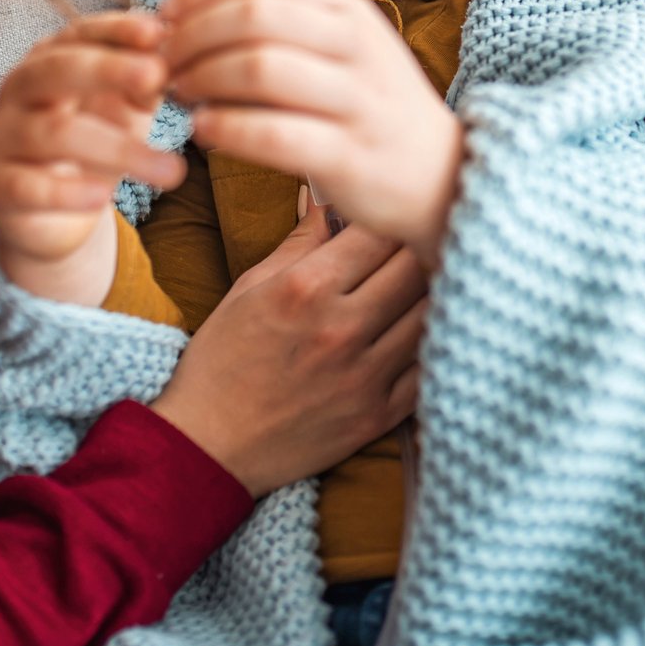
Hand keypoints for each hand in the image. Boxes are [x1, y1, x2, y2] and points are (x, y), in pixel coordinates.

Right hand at [0, 10, 187, 303]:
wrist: (51, 214)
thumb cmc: (91, 148)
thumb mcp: (123, 111)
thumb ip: (144, 86)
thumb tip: (175, 63)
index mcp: (47, 62)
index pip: (78, 35)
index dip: (116, 31)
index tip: (158, 32)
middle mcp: (18, 92)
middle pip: (57, 70)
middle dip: (108, 69)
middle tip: (156, 74)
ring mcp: (3, 139)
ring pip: (55, 134)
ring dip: (118, 149)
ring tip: (172, 169)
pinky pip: (28, 187)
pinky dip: (67, 192)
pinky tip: (102, 197)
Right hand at [151, 203, 426, 496]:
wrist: (209, 447)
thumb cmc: (223, 361)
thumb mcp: (249, 289)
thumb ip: (299, 242)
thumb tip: (329, 198)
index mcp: (306, 289)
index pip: (378, 232)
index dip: (391, 215)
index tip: (393, 212)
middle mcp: (340, 328)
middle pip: (415, 266)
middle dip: (420, 245)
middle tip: (422, 239)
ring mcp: (364, 375)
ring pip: (431, 312)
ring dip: (435, 291)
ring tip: (432, 279)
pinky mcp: (378, 415)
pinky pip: (429, 367)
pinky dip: (435, 343)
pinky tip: (428, 330)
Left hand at [161, 0, 462, 267]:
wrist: (443, 176)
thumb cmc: (370, 109)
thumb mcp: (343, 49)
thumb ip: (283, 25)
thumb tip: (192, 12)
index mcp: (349, 11)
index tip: (166, 19)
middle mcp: (357, 46)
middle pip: (254, 14)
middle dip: (192, 35)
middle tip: (163, 63)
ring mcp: (358, 100)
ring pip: (260, 68)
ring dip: (201, 79)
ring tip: (177, 96)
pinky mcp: (350, 156)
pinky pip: (275, 133)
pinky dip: (226, 129)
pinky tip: (202, 131)